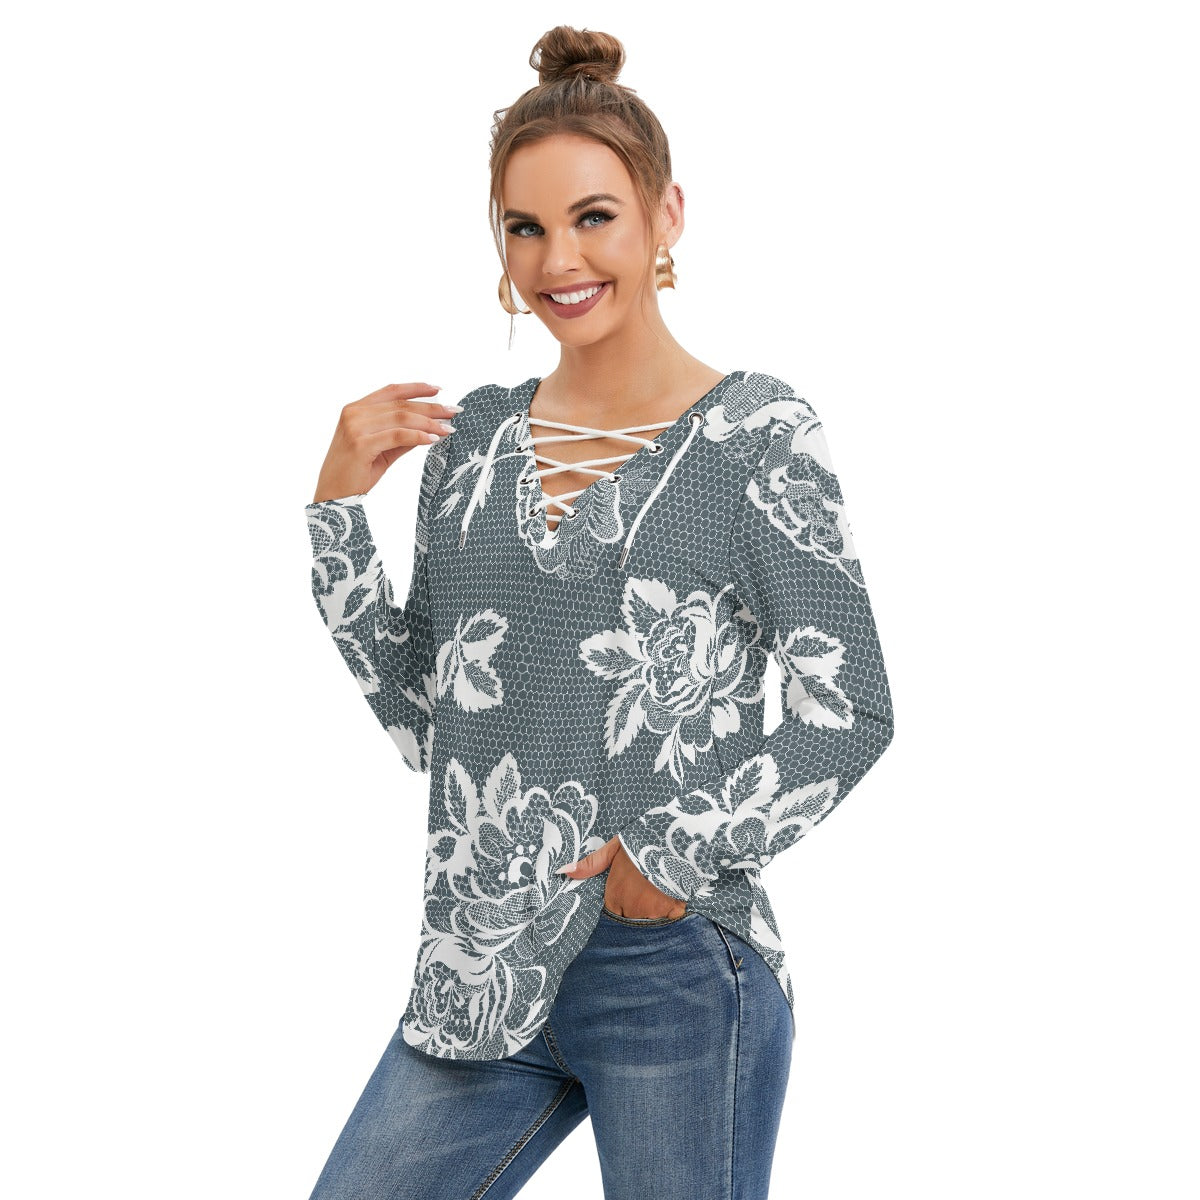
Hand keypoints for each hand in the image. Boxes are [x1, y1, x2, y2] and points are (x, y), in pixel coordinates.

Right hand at [312, 381, 460, 501]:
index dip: (416, 388)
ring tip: (448, 428)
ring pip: (401, 418)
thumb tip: (430, 427)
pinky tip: (433, 439)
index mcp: (355, 409)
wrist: (333, 496)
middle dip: (431, 407)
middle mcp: (354, 414)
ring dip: (429, 422)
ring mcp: (355, 428)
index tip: (439, 390)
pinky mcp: (361, 444)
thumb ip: (402, 436)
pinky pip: (397, 436)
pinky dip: (418, 436)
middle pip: (401, 405)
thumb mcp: (382, 450)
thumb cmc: (355, 473)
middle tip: (454, 412)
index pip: (391, 391)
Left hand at [557, 836, 686, 919]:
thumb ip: (592, 864)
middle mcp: (631, 909)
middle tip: (645, 888)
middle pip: (631, 917)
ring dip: (653, 910)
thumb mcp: (615, 848)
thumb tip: (564, 871)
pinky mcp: (672, 912)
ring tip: (658, 890)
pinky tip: (672, 896)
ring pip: (649, 920)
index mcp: (615, 895)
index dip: (620, 901)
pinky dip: (671, 911)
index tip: (628, 890)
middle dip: (636, 908)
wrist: (673, 841)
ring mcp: (652, 913)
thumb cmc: (641, 843)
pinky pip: (669, 920)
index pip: (613, 910)